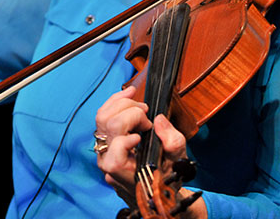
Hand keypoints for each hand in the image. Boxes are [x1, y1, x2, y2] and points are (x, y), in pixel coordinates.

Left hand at [95, 87, 206, 217]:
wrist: (152, 184)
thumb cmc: (164, 175)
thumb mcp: (177, 161)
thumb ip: (172, 142)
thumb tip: (159, 119)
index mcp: (123, 172)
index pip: (114, 157)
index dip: (127, 141)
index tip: (145, 134)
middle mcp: (107, 160)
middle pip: (109, 126)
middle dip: (132, 113)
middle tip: (147, 117)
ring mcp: (102, 148)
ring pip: (102, 117)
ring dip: (124, 104)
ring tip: (141, 105)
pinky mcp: (103, 137)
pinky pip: (103, 115)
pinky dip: (117, 101)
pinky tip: (129, 94)